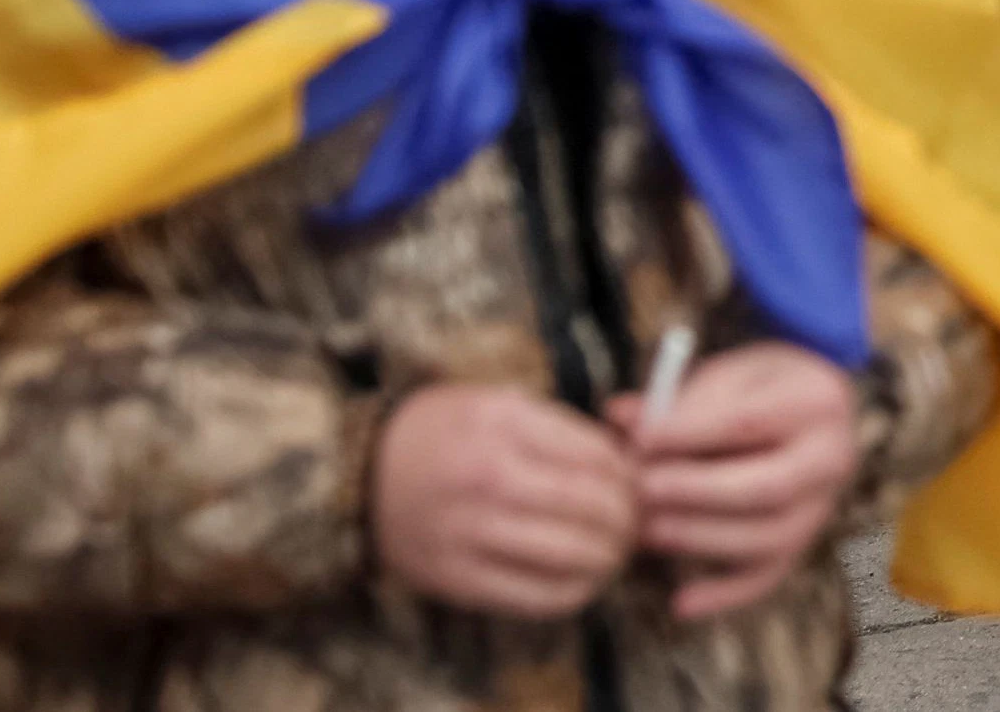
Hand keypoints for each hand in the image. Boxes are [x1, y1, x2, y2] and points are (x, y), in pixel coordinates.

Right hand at [372, 382, 639, 618]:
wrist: (360, 473)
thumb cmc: (443, 433)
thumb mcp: (497, 404)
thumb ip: (560, 428)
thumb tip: (628, 461)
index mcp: (501, 424)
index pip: (595, 455)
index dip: (630, 473)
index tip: (640, 481)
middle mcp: (485, 477)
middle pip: (589, 506)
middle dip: (628, 517)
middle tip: (638, 520)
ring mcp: (467, 531)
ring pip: (568, 554)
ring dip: (608, 557)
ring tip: (618, 551)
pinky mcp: (453, 577)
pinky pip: (532, 595)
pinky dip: (573, 592)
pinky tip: (585, 581)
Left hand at [605, 342, 859, 622]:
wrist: (808, 409)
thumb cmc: (756, 390)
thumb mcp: (728, 377)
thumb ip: (678, 401)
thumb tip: (620, 417)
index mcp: (816, 403)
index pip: (749, 424)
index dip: (691, 434)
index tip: (640, 440)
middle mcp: (832, 459)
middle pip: (769, 488)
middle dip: (699, 493)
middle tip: (643, 489)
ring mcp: (821, 508)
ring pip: (769, 539)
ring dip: (703, 539)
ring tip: (648, 531)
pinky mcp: (801, 543)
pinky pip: (766, 577)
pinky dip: (724, 595)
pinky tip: (679, 604)